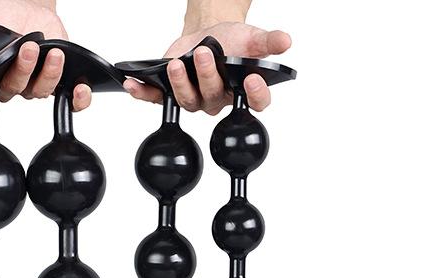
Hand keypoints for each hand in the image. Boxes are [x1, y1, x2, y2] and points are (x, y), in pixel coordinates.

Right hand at [0, 0, 90, 110]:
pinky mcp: (57, 84)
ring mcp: (33, 85)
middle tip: (25, 47)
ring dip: (47, 74)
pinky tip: (79, 88)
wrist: (29, 3)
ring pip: (38, 92)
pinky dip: (77, 100)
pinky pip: (69, 103)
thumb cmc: (1, 13)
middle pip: (10, 91)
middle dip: (19, 71)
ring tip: (51, 52)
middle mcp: (8, 85)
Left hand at [124, 20, 291, 114]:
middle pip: (213, 96)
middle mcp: (218, 100)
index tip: (252, 80)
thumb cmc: (232, 41)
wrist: (209, 32)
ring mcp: (194, 98)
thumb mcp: (252, 38)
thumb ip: (269, 43)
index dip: (255, 95)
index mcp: (242, 92)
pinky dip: (144, 93)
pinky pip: (156, 99)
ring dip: (180, 83)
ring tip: (177, 63)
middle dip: (208, 75)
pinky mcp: (171, 94)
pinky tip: (134, 84)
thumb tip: (286, 41)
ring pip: (186, 99)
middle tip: (204, 53)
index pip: (254, 103)